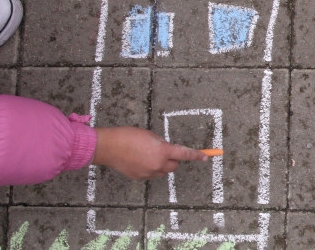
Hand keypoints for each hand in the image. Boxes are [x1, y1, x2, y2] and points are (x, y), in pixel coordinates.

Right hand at [92, 127, 206, 179]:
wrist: (108, 147)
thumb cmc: (128, 136)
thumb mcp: (150, 136)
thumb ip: (162, 144)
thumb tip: (167, 150)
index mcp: (163, 151)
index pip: (184, 154)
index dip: (196, 155)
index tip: (206, 157)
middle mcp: (158, 165)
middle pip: (174, 166)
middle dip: (172, 159)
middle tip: (162, 151)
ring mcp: (148, 173)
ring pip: (162, 171)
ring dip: (161, 164)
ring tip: (146, 154)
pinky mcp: (139, 178)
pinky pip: (150, 174)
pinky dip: (149, 168)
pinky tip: (138, 160)